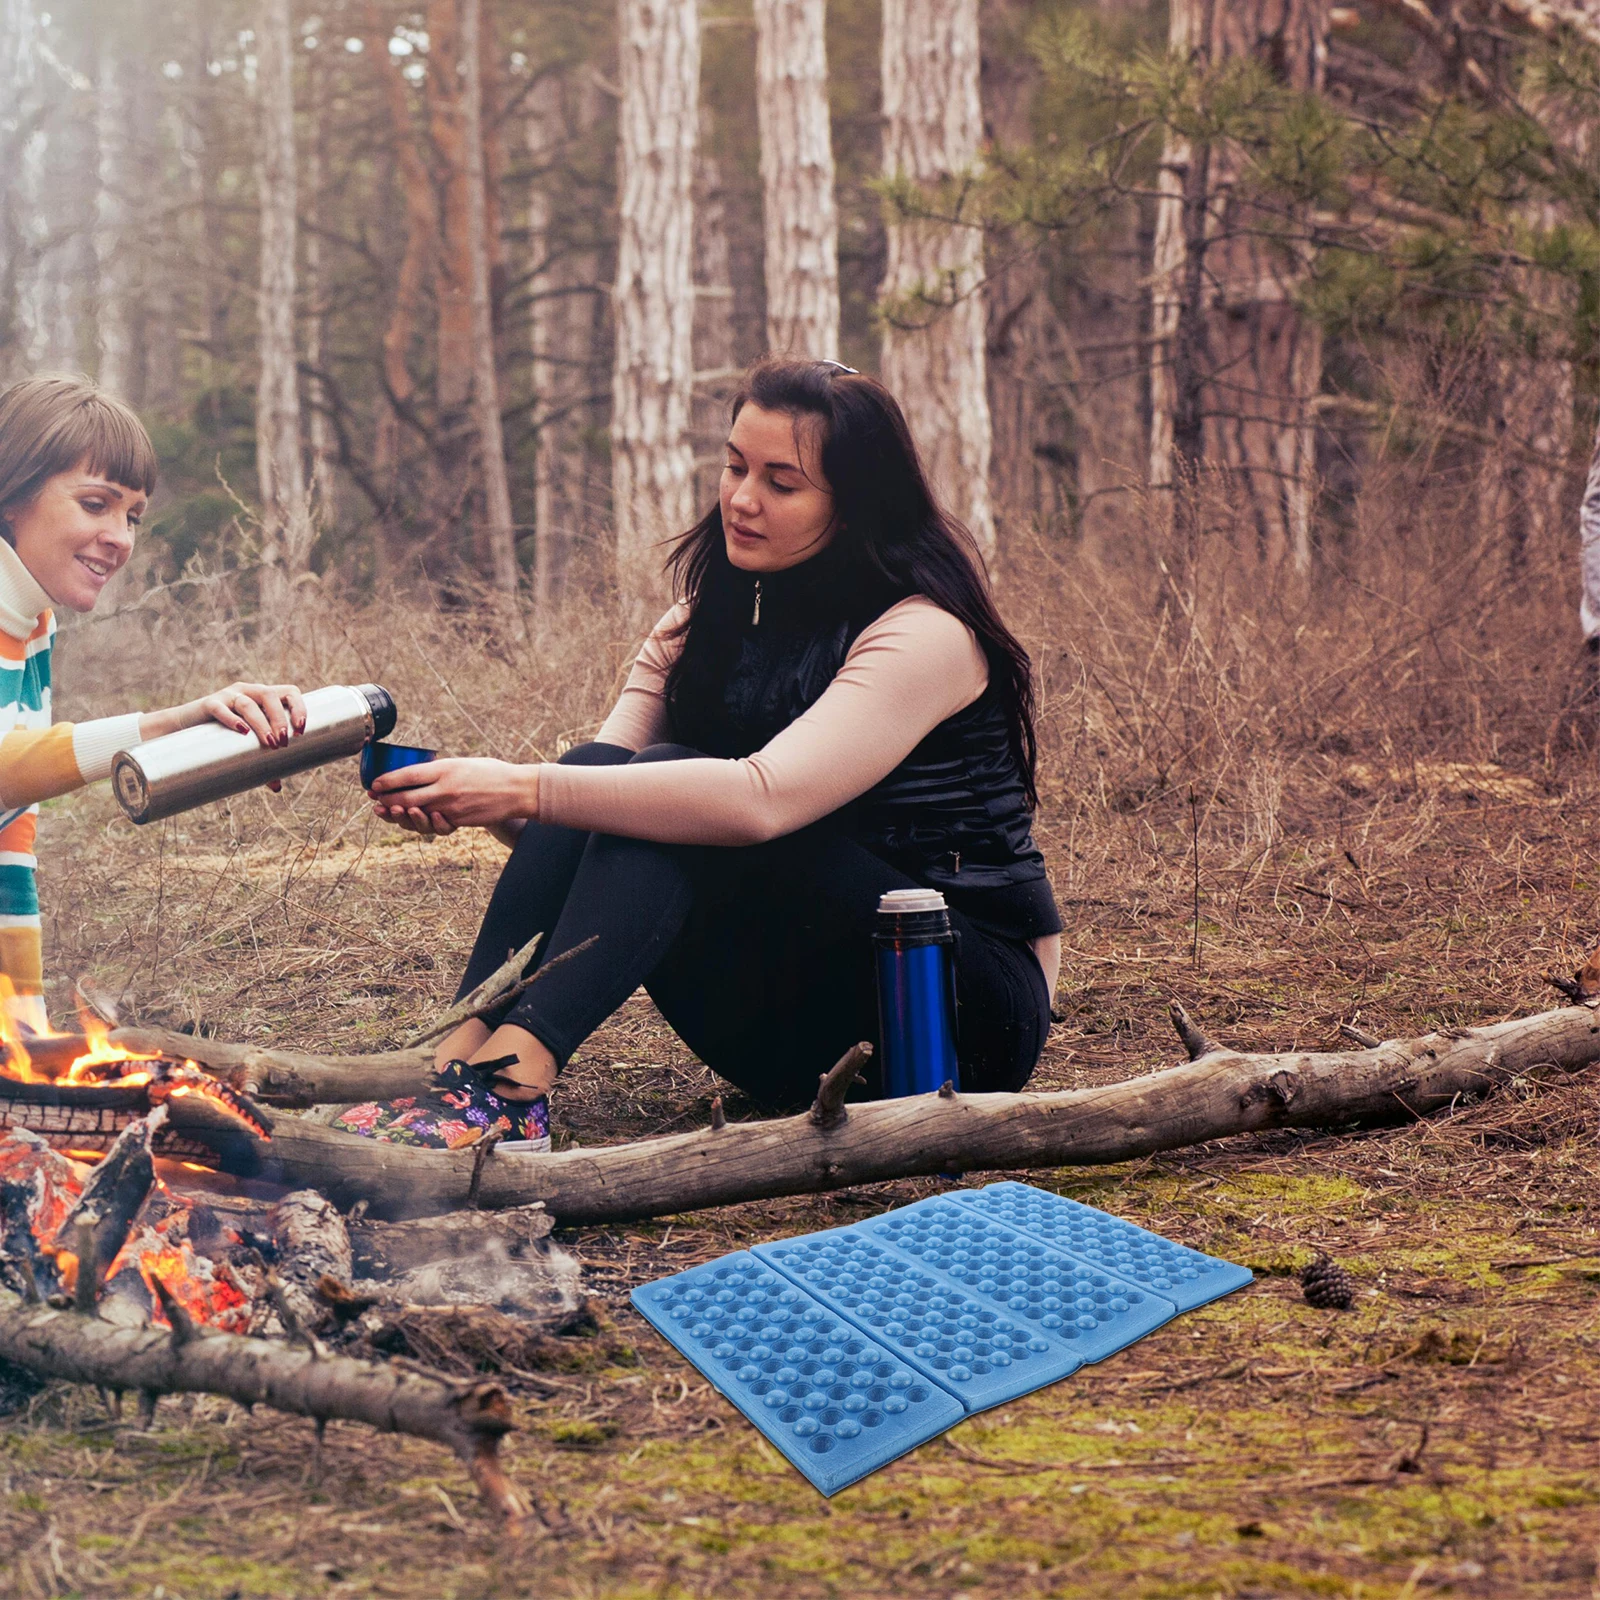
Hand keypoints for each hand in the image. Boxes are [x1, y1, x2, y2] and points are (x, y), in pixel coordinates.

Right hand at [144, 682, 307, 747]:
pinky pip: (221, 708)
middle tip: (284, 742)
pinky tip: (242, 731)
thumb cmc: (224, 736)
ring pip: (248, 703)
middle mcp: (248, 691)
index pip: (289, 692)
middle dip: (280, 718)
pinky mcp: (209, 704)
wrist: (186, 728)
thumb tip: (277, 787)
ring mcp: (227, 695)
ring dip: (261, 723)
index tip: (301, 731)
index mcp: (263, 696)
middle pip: (269, 695)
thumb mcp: (246, 746)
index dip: (299, 707)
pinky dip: (232, 719)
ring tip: (269, 742)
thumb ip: (261, 763)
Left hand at [368, 756, 537, 833]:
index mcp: (446, 768)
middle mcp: (445, 788)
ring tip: (388, 810)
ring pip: (416, 814)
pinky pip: (434, 823)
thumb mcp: (463, 763)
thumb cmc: (491, 772)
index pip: (408, 775)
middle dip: (386, 800)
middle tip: (375, 799)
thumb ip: (441, 770)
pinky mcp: (458, 821)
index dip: (387, 781)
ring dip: (399, 814)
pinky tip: (412, 818)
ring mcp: (451, 807)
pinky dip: (421, 821)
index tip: (374, 784)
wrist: (516, 791)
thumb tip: (419, 773)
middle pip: (406, 797)